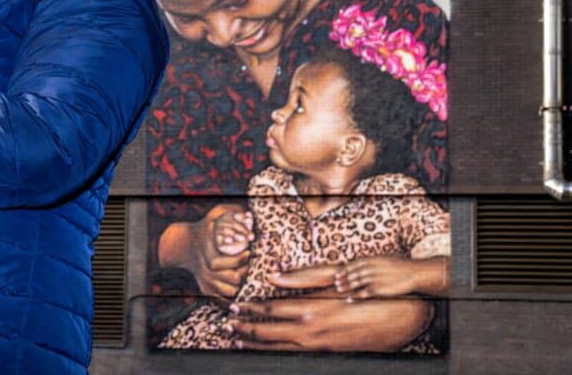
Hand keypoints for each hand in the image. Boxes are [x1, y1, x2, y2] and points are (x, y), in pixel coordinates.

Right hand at [158, 204, 250, 298]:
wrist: (183, 245)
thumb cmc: (204, 228)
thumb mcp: (215, 214)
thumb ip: (232, 211)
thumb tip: (248, 215)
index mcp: (209, 254)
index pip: (233, 263)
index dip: (243, 259)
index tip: (248, 251)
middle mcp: (206, 271)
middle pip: (235, 279)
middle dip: (244, 270)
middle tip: (247, 262)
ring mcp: (205, 282)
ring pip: (231, 292)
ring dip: (240, 283)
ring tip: (242, 271)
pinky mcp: (205, 290)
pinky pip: (223, 299)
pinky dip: (231, 293)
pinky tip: (234, 280)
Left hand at [222, 265, 432, 351]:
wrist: (405, 319)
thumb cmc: (370, 294)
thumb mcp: (336, 280)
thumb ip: (303, 279)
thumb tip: (274, 276)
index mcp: (312, 311)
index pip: (271, 310)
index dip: (250, 309)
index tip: (234, 308)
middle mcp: (313, 332)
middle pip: (270, 333)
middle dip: (246, 331)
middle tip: (227, 327)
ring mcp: (322, 347)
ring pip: (281, 349)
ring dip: (257, 345)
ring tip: (238, 342)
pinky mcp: (331, 354)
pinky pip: (298, 356)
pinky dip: (278, 352)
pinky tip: (271, 351)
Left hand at [335, 256, 448, 299]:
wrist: (412, 272)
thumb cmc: (399, 266)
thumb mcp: (383, 259)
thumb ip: (372, 262)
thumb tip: (362, 265)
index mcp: (371, 260)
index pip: (352, 265)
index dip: (344, 271)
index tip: (338, 275)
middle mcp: (370, 268)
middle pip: (352, 274)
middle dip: (342, 279)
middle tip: (336, 284)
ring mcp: (373, 279)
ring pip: (355, 283)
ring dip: (346, 287)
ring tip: (339, 290)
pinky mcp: (379, 289)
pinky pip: (364, 293)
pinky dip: (355, 296)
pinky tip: (350, 298)